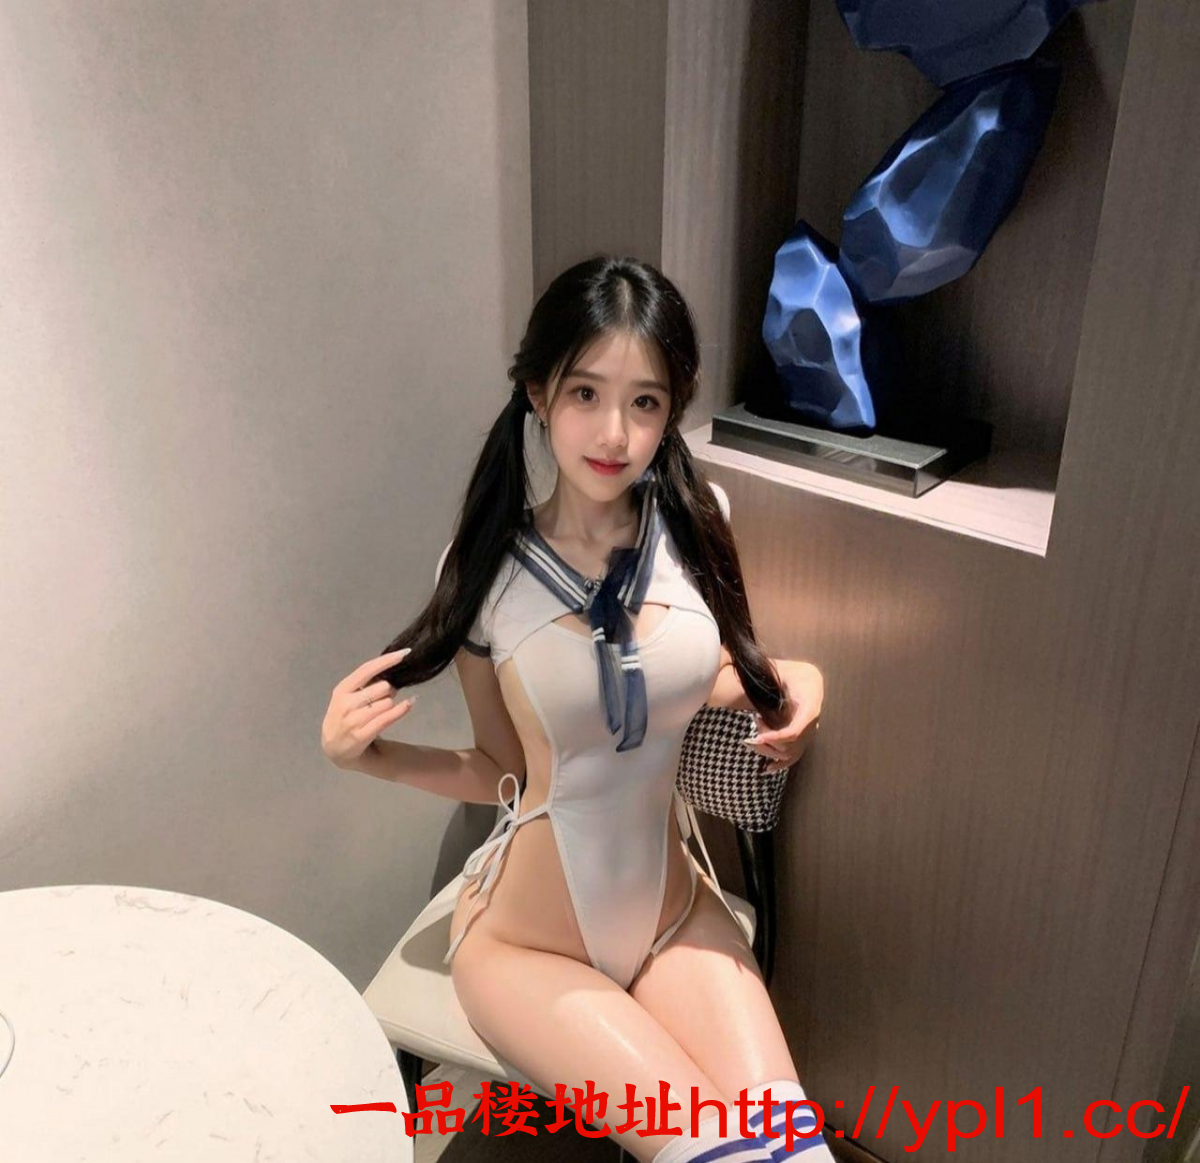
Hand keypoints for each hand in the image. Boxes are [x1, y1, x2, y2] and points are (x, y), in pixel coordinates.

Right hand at [321, 647, 416, 768]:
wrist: (334, 746)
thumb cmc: (344, 715)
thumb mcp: (347, 696)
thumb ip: (365, 684)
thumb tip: (392, 669)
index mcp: (342, 689)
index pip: (366, 670)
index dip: (387, 660)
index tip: (405, 653)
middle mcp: (346, 703)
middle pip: (382, 687)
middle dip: (390, 689)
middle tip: (387, 694)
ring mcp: (353, 720)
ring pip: (387, 703)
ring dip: (391, 703)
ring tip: (383, 707)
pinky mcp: (362, 735)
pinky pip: (389, 718)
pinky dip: (402, 709)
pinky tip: (410, 702)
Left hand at [742, 661, 822, 774]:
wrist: (809, 679)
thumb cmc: (796, 674)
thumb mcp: (787, 673)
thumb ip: (774, 680)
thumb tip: (759, 686)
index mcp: (810, 709)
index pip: (794, 731)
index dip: (776, 737)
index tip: (758, 737)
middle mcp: (811, 725)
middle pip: (790, 745)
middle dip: (768, 738)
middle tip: (756, 720)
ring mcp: (808, 734)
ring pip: (788, 753)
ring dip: (768, 748)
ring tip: (756, 732)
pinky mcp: (802, 739)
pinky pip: (793, 757)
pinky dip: (780, 764)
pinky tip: (767, 768)